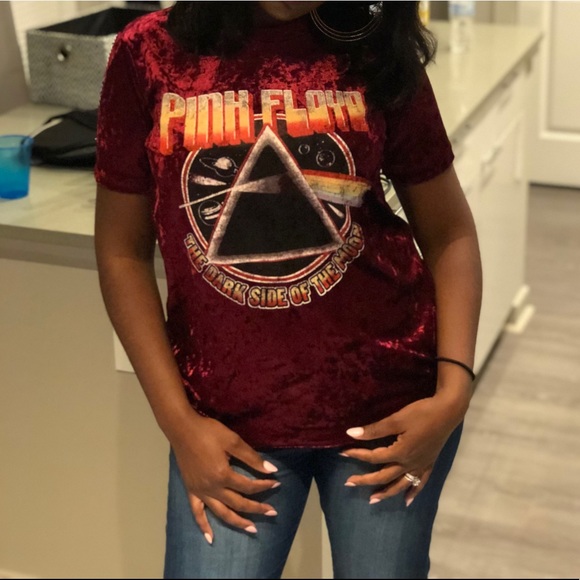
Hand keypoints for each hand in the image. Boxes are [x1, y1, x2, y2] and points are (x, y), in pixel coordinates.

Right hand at [168, 412, 279, 543]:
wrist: (182, 429)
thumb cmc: (209, 432)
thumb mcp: (233, 441)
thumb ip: (252, 458)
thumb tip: (271, 470)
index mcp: (223, 475)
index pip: (249, 486)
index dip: (264, 486)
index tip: (276, 482)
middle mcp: (212, 488)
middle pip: (238, 503)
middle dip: (257, 508)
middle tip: (273, 512)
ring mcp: (200, 492)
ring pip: (222, 513)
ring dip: (238, 523)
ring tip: (252, 529)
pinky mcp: (191, 491)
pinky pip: (197, 513)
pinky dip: (204, 527)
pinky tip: (211, 538)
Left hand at [342, 391, 466, 505]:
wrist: (448, 412)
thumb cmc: (422, 413)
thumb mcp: (396, 419)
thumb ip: (374, 429)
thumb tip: (350, 433)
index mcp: (400, 453)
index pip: (373, 457)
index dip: (356, 455)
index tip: (342, 453)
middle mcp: (409, 463)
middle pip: (384, 476)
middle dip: (365, 480)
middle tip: (349, 483)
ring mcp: (420, 465)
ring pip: (401, 484)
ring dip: (386, 493)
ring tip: (373, 500)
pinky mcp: (429, 463)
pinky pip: (420, 483)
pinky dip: (413, 493)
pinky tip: (407, 501)